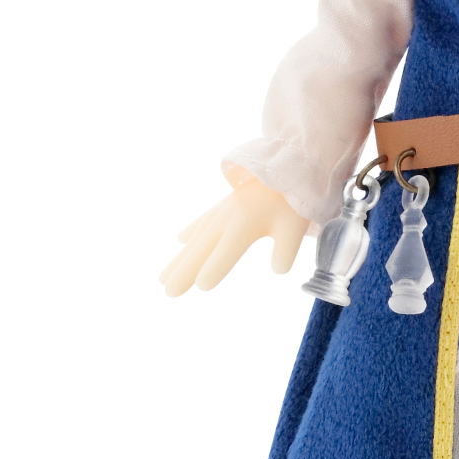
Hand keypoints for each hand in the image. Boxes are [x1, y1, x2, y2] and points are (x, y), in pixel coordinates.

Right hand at [160, 176, 309, 295]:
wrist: (285, 165)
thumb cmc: (291, 200)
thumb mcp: (295, 226)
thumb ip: (286, 249)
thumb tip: (278, 270)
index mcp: (246, 224)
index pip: (227, 250)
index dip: (215, 267)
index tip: (201, 285)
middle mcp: (228, 219)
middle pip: (202, 249)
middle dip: (185, 271)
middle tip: (169, 292)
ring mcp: (222, 211)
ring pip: (196, 239)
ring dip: (180, 259)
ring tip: (163, 278)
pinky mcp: (224, 205)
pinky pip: (202, 221)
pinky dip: (190, 231)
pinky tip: (179, 240)